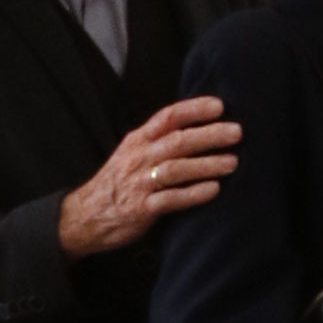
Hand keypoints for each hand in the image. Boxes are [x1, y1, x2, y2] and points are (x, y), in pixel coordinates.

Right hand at [57, 94, 241, 259]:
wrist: (85, 216)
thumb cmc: (118, 182)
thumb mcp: (132, 152)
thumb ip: (158, 140)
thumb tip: (198, 127)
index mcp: (138, 140)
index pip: (168, 117)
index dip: (194, 109)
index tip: (220, 106)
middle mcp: (139, 158)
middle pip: (177, 141)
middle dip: (209, 135)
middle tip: (237, 132)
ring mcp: (139, 184)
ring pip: (176, 169)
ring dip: (207, 164)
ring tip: (232, 162)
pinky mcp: (141, 209)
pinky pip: (170, 199)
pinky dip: (193, 194)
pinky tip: (213, 190)